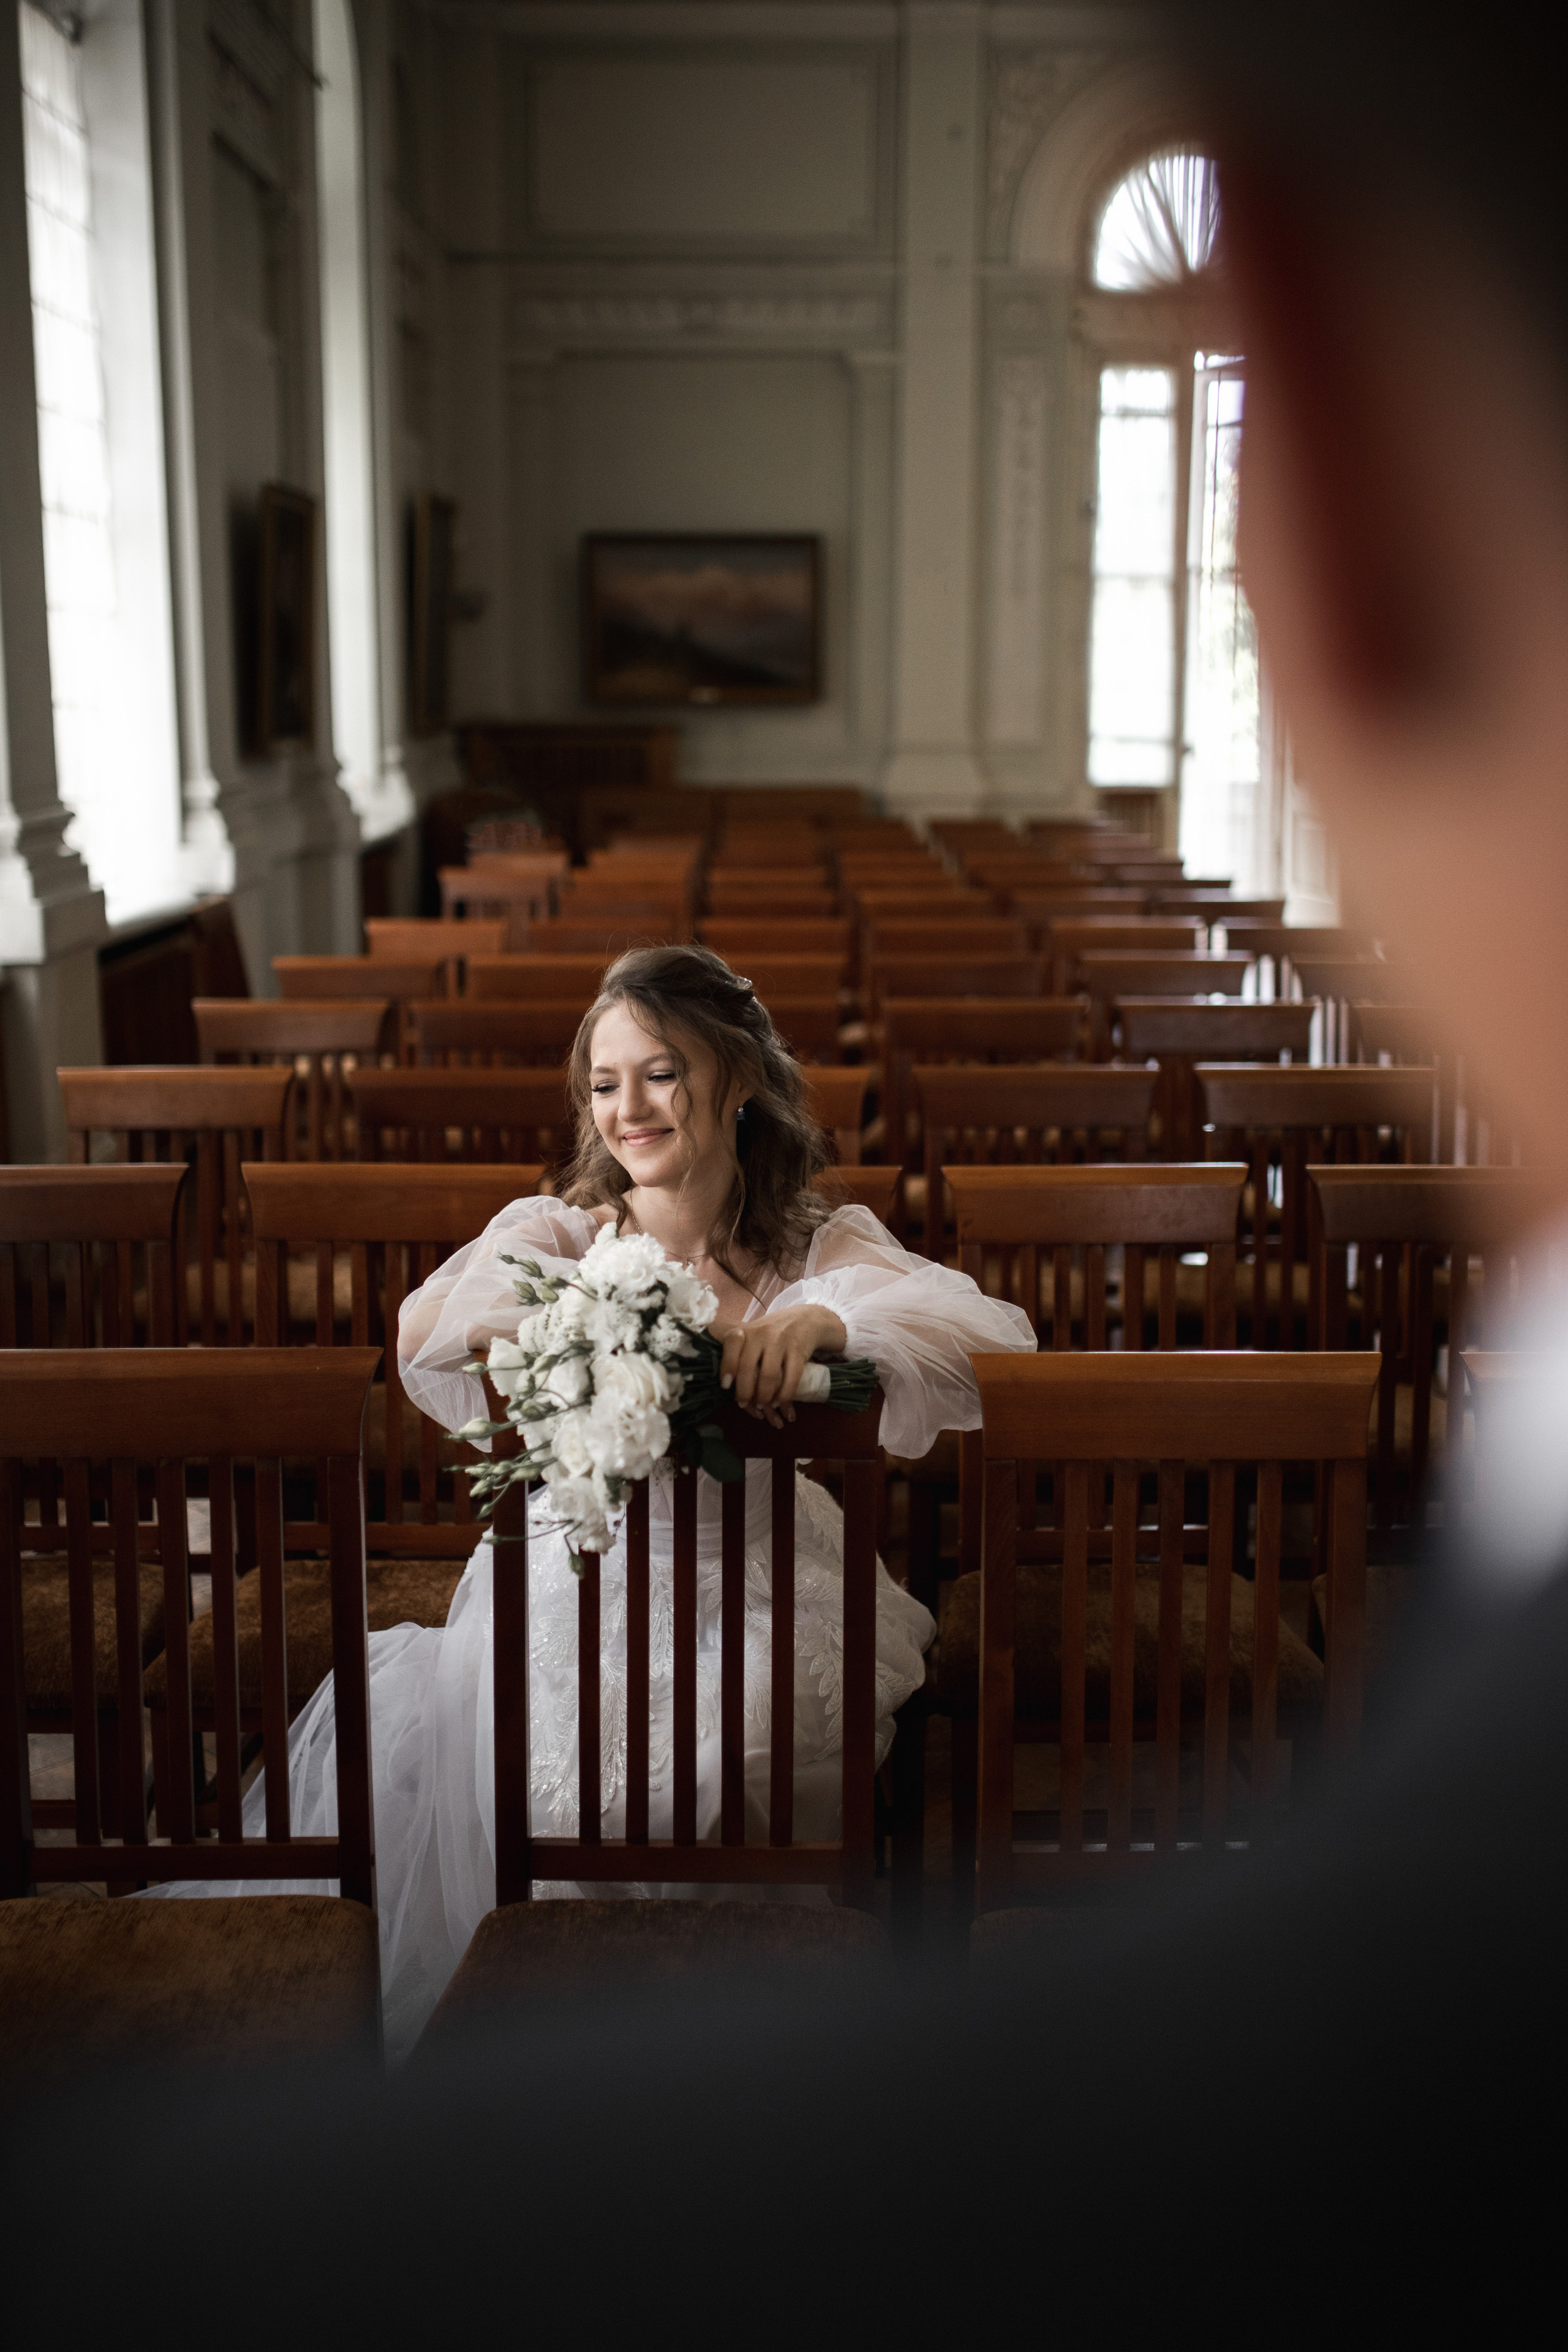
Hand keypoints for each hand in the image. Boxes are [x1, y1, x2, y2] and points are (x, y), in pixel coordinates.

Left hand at [714, 1304, 848, 1425]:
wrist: (805, 1319)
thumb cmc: (771, 1333)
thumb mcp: (753, 1333)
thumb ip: (736, 1350)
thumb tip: (723, 1381)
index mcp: (747, 1330)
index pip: (731, 1344)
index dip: (727, 1365)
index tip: (725, 1386)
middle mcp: (762, 1333)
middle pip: (748, 1366)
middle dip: (744, 1391)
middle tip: (744, 1404)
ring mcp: (781, 1341)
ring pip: (769, 1375)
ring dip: (764, 1396)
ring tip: (762, 1405)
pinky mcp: (799, 1350)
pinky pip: (791, 1378)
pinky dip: (784, 1395)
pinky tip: (779, 1402)